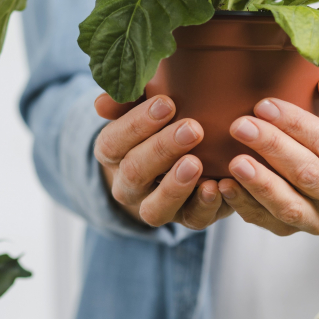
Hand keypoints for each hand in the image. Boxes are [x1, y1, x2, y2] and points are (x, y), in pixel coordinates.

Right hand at [94, 94, 233, 229]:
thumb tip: (101, 103)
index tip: (166, 102)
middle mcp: (129, 186)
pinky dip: (205, 205)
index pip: (111, 143)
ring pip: (154, 209)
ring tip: (196, 163)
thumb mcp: (148, 104)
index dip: (136, 125)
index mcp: (114, 155)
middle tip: (192, 129)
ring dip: (174, 187)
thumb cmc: (167, 120)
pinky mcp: (189, 219)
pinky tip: (217, 185)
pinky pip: (193, 220)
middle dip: (162, 150)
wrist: (197, 153)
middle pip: (134, 173)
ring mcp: (157, 206)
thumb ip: (129, 98)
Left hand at [219, 67, 318, 235]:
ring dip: (259, 184)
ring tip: (233, 161)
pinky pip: (268, 222)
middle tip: (240, 125)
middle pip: (308, 176)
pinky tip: (225, 185)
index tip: (264, 105)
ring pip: (289, 207)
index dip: (296, 125)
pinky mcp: (295, 230)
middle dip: (272, 148)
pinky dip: (245, 205)